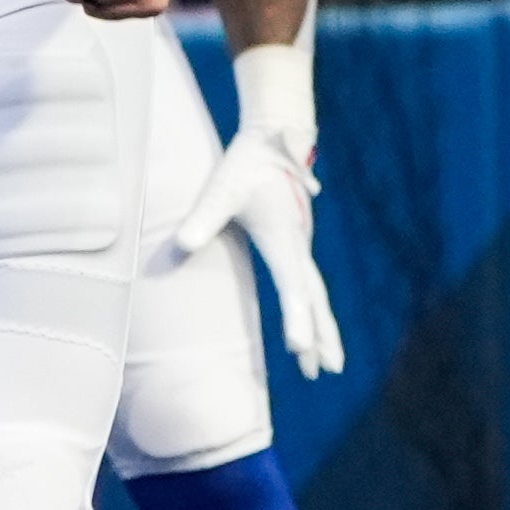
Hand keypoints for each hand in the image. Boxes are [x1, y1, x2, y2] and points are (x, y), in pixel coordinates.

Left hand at [171, 39, 345, 373]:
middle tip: (329, 370)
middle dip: (321, 336)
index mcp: (285, 239)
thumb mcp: (220, 188)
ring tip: (323, 367)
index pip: (293, 288)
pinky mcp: (295, 243)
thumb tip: (180, 246)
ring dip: (320, 329)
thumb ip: (201, 219)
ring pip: (315, 296)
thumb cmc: (245, 164)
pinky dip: (311, 312)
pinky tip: (308, 328)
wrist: (274, 138)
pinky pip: (307, 286)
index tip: (297, 348)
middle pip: (315, 300)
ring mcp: (300, 246)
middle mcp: (298, 246)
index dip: (296, 319)